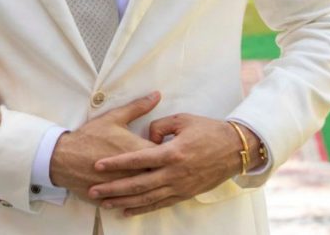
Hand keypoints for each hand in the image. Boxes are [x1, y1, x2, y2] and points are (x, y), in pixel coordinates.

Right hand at [48, 92, 159, 200]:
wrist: (64, 158)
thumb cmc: (89, 136)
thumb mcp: (114, 118)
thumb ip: (138, 107)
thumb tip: (157, 95)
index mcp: (138, 151)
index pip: (166, 154)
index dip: (170, 152)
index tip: (170, 149)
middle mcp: (136, 172)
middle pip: (161, 175)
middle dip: (165, 171)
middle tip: (166, 167)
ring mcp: (126, 188)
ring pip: (149, 192)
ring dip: (154, 187)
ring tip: (156, 181)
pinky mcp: (116, 198)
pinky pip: (133, 203)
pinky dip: (138, 200)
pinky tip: (141, 196)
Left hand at [89, 114, 252, 215]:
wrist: (235, 149)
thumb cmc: (208, 130)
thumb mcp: (182, 120)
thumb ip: (160, 125)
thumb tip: (148, 136)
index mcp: (173, 153)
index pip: (138, 160)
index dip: (117, 163)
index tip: (98, 165)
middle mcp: (175, 173)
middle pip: (138, 184)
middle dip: (114, 188)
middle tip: (94, 190)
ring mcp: (180, 186)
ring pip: (147, 198)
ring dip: (124, 201)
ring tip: (104, 203)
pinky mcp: (185, 194)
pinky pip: (160, 204)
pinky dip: (142, 208)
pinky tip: (127, 210)